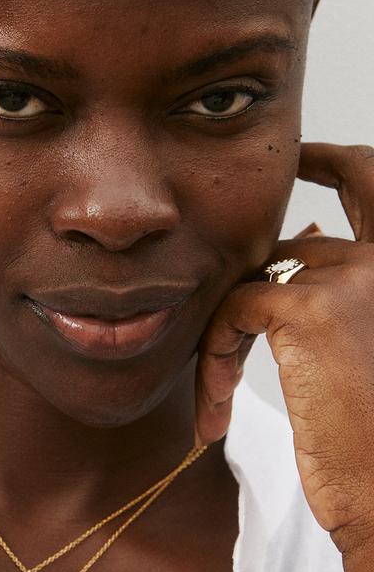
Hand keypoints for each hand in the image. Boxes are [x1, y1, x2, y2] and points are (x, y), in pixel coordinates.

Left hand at [195, 142, 373, 559]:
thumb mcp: (363, 348)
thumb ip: (339, 291)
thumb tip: (308, 239)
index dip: (338, 162)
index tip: (306, 160)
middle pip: (301, 233)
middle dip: (272, 228)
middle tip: (235, 229)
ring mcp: (352, 277)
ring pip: (252, 282)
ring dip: (223, 337)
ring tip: (216, 397)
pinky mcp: (309, 307)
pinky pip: (229, 313)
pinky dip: (212, 358)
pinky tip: (213, 411)